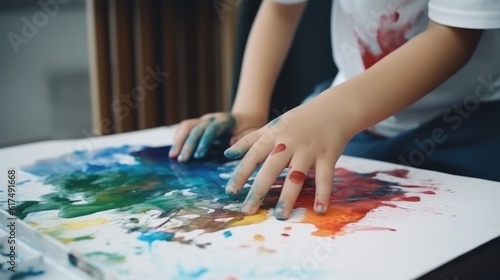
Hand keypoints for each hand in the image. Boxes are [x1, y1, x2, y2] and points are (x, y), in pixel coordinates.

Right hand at [169, 112, 266, 161]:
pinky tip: (174, 151)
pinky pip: (185, 127)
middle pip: (196, 127)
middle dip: (188, 144)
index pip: (212, 128)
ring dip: (179, 140)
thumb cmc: (251, 130)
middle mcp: (212, 118)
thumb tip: (231, 143)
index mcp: (226, 120)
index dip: (204, 141)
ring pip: (187, 125)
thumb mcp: (254, 135)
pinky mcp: (199, 124)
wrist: (247, 119)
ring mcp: (204, 120)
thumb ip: (245, 139)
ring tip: (173, 156)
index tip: (199, 155)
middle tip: (182, 160)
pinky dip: (177, 137)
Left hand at [223, 100, 352, 219]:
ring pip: (297, 175)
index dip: (241, 174)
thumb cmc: (300, 120)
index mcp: (274, 136)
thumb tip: (227, 153)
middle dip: (259, 190)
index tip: (231, 192)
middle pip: (271, 168)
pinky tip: (319, 210)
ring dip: (288, 196)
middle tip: (248, 210)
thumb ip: (250, 140)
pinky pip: (325, 177)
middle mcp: (289, 143)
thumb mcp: (273, 125)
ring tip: (280, 215)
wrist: (334, 108)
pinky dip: (323, 194)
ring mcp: (309, 149)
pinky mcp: (328, 155)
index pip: (253, 156)